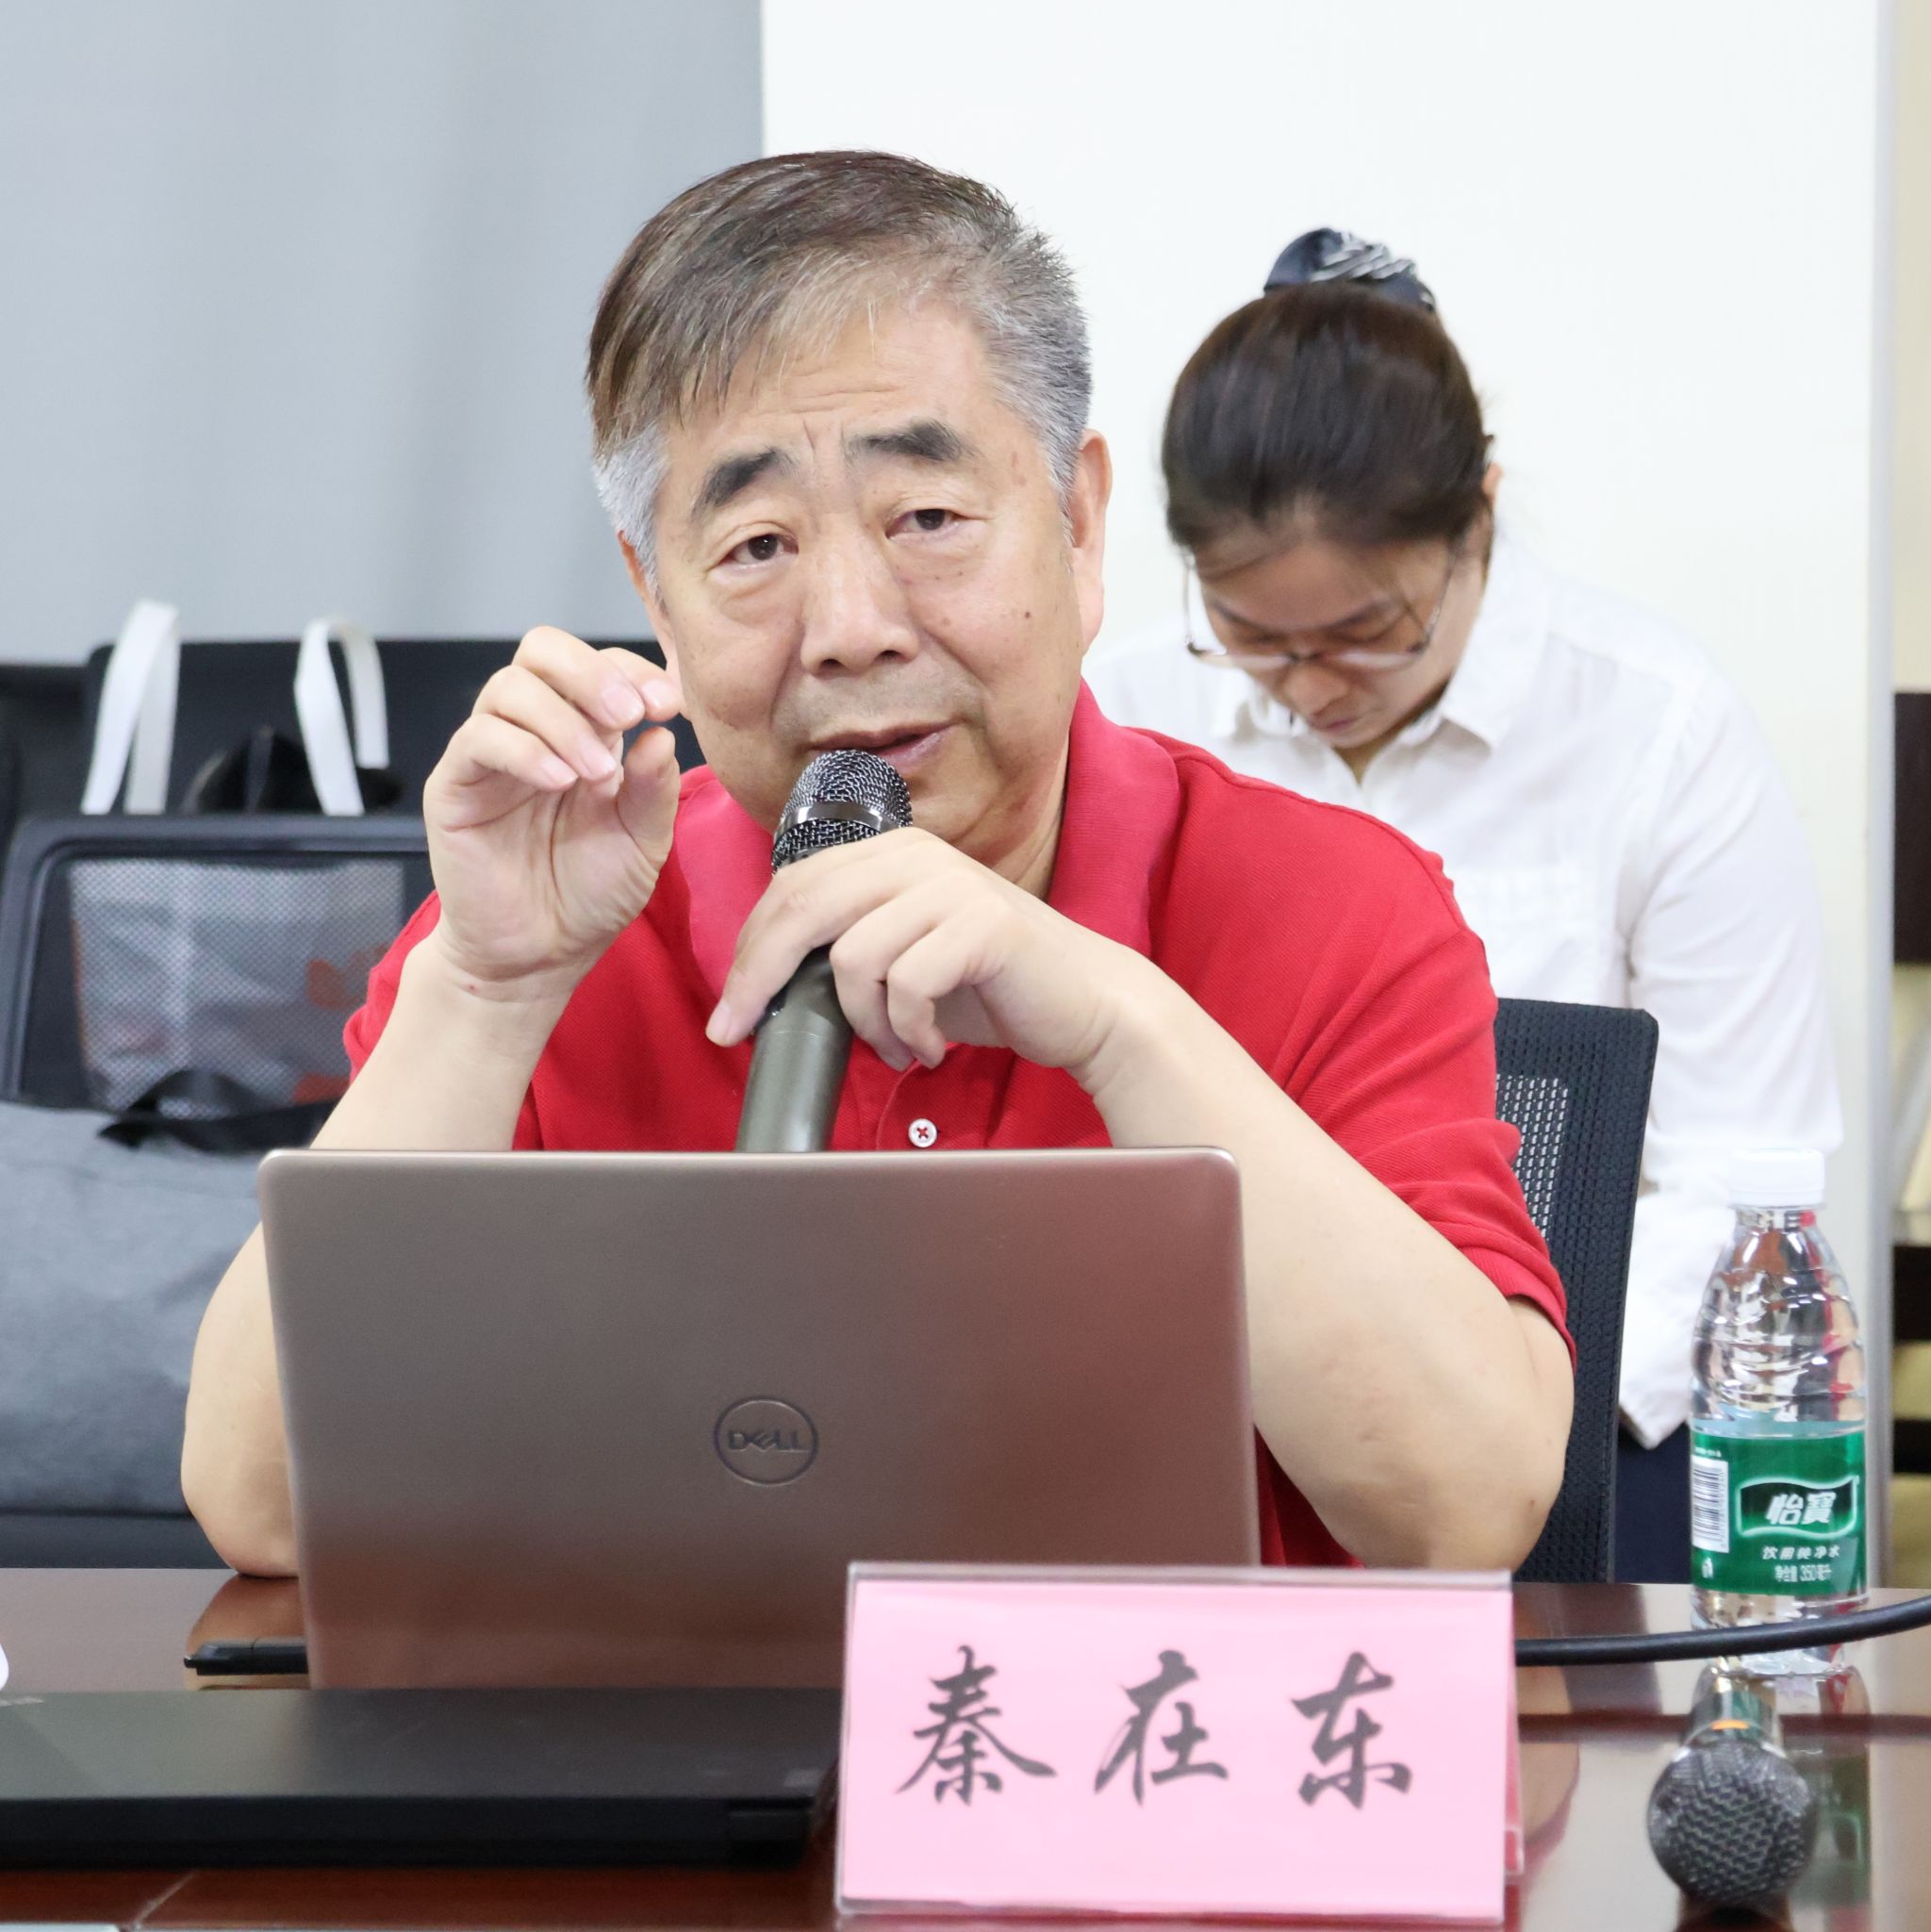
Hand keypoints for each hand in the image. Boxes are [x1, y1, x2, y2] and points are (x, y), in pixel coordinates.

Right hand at [420, 627, 683, 997]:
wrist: (541, 956)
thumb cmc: (590, 895)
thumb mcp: (644, 841)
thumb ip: (654, 788)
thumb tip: (660, 732)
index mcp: (585, 732)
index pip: (598, 665)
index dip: (633, 670)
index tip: (668, 704)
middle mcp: (536, 731)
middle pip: (543, 650)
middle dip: (592, 673)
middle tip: (628, 714)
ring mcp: (492, 754)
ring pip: (510, 687)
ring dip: (563, 720)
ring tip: (596, 775)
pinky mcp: (456, 785)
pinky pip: (478, 738)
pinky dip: (523, 750)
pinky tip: (558, 781)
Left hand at [706, 829, 1162, 1085]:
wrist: (1084, 1004)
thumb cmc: (990, 987)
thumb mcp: (903, 957)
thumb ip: (844, 951)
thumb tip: (764, 988)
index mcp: (890, 852)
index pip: (792, 889)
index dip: (749, 951)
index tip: (730, 1011)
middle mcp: (916, 855)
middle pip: (804, 909)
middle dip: (760, 979)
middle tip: (742, 1033)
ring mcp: (952, 886)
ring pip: (853, 958)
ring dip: (864, 1024)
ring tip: (898, 1048)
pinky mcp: (983, 925)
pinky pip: (907, 987)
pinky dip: (909, 1033)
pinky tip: (931, 1048)